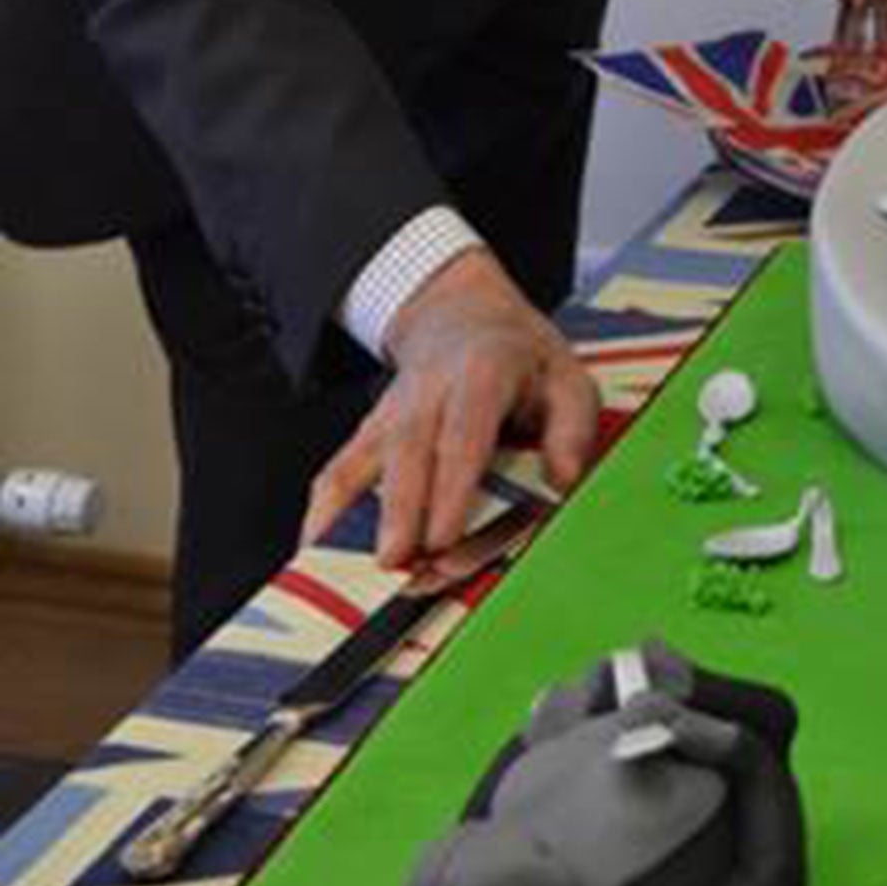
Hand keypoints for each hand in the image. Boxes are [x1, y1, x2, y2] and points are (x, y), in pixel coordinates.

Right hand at [301, 249, 598, 567]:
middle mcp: (428, 390)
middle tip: (397, 562)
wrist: (464, 316)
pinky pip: (339, 467)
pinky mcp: (370, 430)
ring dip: (354, 514)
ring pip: (366, 460)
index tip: (442, 536)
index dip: (451, 486)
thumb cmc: (522, 360)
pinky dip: (323, 508)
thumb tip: (563, 481)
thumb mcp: (568, 377)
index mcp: (483, 373)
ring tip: (345, 568)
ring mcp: (392, 410)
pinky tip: (313, 550)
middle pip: (409, 450)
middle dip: (400, 509)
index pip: (465, 433)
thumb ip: (572, 428)